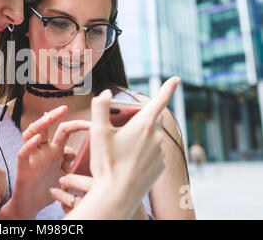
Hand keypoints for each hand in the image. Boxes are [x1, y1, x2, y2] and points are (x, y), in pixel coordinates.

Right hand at [0, 106, 88, 218]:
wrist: (31, 207)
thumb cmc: (45, 189)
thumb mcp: (62, 174)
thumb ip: (68, 162)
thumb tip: (72, 152)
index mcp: (53, 151)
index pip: (63, 131)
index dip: (76, 124)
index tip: (91, 123)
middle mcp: (42, 151)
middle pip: (44, 127)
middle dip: (53, 115)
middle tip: (64, 108)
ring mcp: (32, 158)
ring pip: (30, 134)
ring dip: (39, 125)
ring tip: (48, 118)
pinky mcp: (23, 168)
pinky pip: (23, 153)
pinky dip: (29, 145)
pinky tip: (36, 139)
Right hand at [64, 77, 179, 219]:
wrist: (116, 196)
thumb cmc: (106, 164)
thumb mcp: (98, 133)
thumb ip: (100, 108)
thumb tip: (107, 93)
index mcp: (143, 125)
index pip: (160, 100)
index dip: (168, 88)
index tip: (176, 79)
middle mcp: (156, 137)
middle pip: (152, 119)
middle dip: (141, 118)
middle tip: (123, 128)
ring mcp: (160, 153)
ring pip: (152, 137)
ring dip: (141, 137)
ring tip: (121, 151)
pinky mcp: (160, 167)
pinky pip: (153, 153)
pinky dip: (143, 152)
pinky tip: (129, 162)